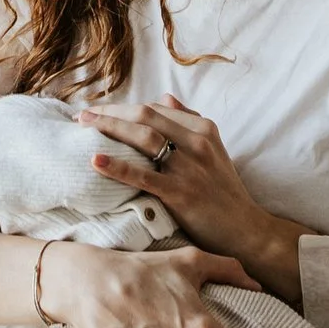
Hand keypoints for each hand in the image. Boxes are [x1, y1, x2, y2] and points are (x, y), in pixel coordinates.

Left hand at [79, 97, 303, 300]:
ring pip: (143, 137)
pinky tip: (96, 160)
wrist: (247, 231)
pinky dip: (118, 166)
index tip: (100, 109)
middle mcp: (197, 142)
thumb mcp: (214, 150)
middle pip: (145, 115)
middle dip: (110, 111)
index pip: (156, 108)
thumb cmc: (225, 192)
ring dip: (109, 127)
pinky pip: (143, 175)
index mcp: (203, 129)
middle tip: (81, 114)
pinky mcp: (181, 193)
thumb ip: (189, 122)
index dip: (124, 106)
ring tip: (83, 126)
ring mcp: (189, 167)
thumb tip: (165, 96)